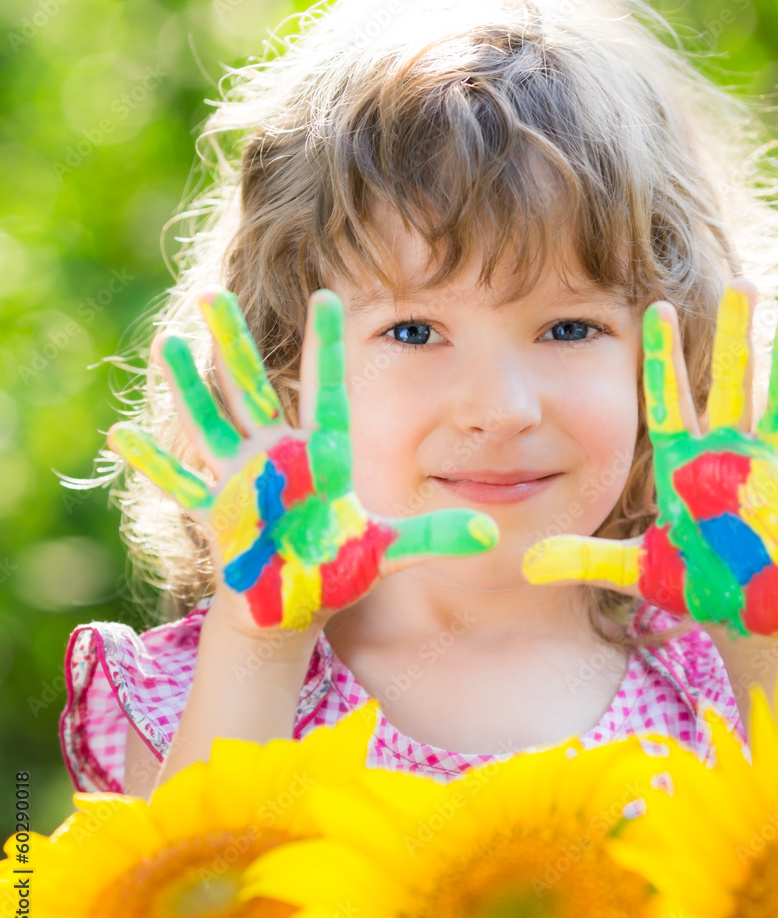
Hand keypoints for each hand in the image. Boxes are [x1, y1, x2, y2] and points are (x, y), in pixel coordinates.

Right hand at [108, 288, 498, 631]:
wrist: (298, 598)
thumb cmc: (342, 568)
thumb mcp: (389, 549)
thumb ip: (435, 537)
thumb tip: (493, 532)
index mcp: (321, 454)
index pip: (326, 388)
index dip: (327, 345)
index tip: (329, 294)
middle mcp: (278, 454)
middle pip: (252, 389)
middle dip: (233, 344)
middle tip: (214, 295)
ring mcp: (242, 478)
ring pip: (211, 421)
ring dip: (187, 387)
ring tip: (166, 345)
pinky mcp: (216, 510)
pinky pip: (178, 482)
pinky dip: (152, 462)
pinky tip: (120, 435)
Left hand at [520, 281, 777, 637]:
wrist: (741, 610)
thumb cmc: (692, 580)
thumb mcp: (635, 567)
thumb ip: (584, 559)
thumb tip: (526, 564)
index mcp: (683, 465)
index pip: (669, 401)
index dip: (662, 358)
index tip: (655, 308)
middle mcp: (725, 458)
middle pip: (730, 388)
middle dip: (735, 339)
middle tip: (739, 286)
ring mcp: (765, 474)